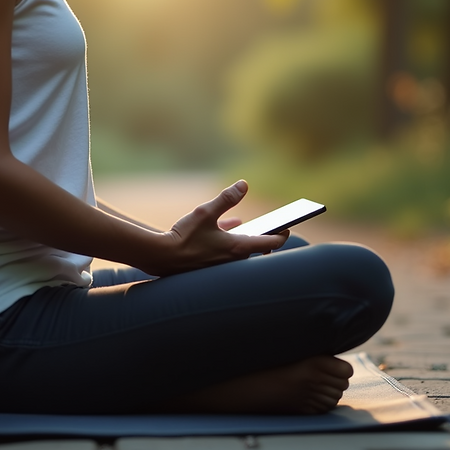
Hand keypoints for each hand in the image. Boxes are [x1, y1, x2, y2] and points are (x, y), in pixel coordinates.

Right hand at [140, 180, 287, 276]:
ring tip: (254, 224)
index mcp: (238, 248)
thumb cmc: (184, 236)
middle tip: (276, 227)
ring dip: (247, 236)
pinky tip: (230, 226)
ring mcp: (222, 265)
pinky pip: (228, 251)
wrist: (161, 257)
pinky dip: (232, 239)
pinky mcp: (211, 265)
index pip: (271, 243)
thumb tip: (244, 184)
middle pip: (258, 249)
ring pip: (242, 249)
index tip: (288, 227)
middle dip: (266, 237)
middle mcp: (233, 260)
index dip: (283, 235)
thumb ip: (226, 198)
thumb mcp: (205, 212)